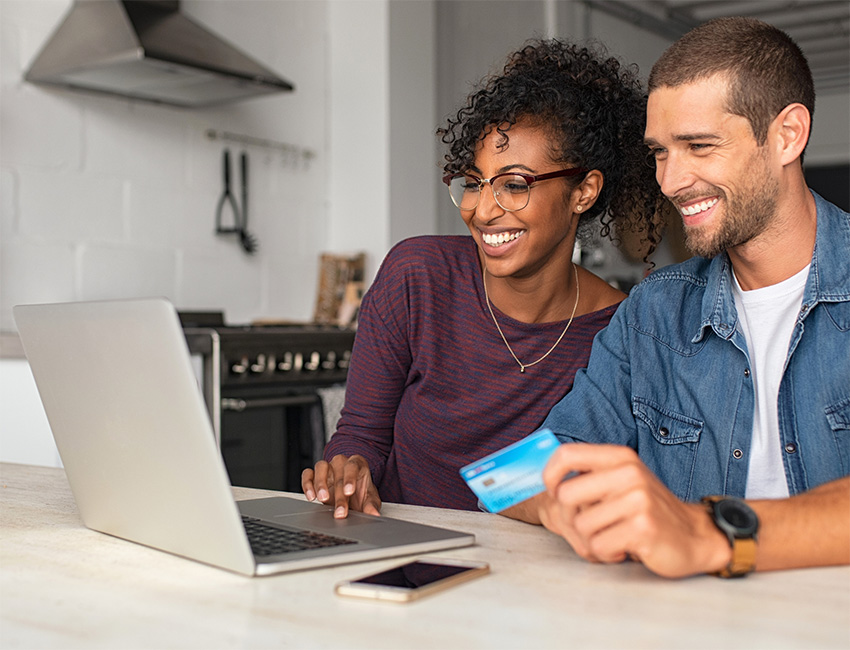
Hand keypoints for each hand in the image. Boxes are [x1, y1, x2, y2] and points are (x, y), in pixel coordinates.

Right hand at [301, 454, 381, 518]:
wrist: (351, 493)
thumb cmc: (360, 492)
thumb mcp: (369, 498)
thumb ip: (371, 505)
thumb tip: (374, 514)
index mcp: (357, 464)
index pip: (353, 466)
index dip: (350, 478)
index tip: (349, 492)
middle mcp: (341, 463)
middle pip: (338, 474)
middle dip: (339, 495)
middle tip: (340, 512)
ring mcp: (327, 467)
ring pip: (321, 467)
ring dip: (320, 483)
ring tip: (323, 499)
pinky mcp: (314, 474)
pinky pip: (307, 474)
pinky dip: (307, 484)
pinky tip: (311, 496)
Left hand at [538, 444, 729, 577]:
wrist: (695, 535)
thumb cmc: (648, 510)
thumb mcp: (622, 481)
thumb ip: (590, 475)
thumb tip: (543, 478)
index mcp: (620, 457)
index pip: (566, 455)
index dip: (550, 476)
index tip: (554, 493)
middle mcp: (629, 473)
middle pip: (566, 495)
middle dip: (571, 518)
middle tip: (590, 526)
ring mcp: (637, 499)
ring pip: (581, 525)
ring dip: (592, 539)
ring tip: (613, 536)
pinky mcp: (643, 527)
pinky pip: (599, 545)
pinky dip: (606, 553)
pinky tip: (624, 548)